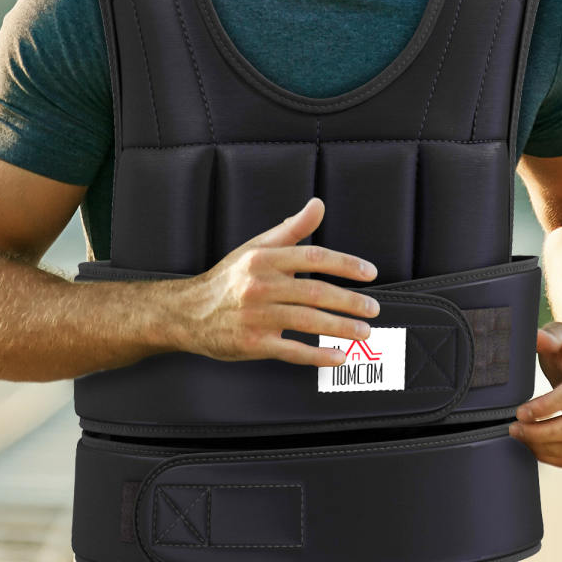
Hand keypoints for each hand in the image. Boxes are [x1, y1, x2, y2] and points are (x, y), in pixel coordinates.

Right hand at [171, 198, 378, 367]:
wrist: (189, 312)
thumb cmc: (229, 280)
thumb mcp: (256, 247)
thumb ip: (291, 229)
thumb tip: (318, 205)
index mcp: (263, 259)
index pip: (312, 257)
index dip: (345, 264)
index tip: (368, 273)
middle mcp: (260, 286)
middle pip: (314, 291)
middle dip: (349, 301)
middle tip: (372, 307)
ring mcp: (256, 316)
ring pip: (307, 321)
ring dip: (341, 328)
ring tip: (364, 331)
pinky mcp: (253, 343)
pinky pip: (292, 350)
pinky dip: (317, 355)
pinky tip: (338, 356)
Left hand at [508, 322, 561, 466]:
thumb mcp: (561, 335)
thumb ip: (547, 337)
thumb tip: (532, 336)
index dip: (545, 407)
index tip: (519, 412)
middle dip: (539, 432)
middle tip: (513, 428)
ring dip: (542, 447)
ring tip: (518, 436)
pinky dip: (551, 457)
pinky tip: (532, 446)